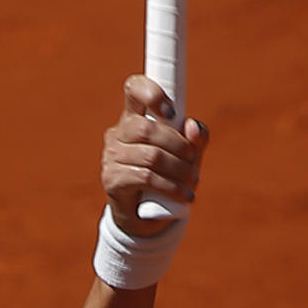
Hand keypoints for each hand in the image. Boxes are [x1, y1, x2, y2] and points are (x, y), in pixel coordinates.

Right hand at [101, 75, 208, 237]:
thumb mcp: (187, 156)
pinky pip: (146, 178)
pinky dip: (171, 187)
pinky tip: (184, 195)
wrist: (147, 218)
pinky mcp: (112, 180)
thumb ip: (196, 139)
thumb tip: (193, 127)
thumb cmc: (168, 177)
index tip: (171, 113)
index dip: (151, 93)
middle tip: (192, 160)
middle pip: (147, 129)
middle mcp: (118, 134)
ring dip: (179, 170)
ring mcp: (111, 157)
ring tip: (192, 181)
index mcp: (134, 118)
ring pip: (151, 156)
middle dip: (178, 145)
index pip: (134, 89)